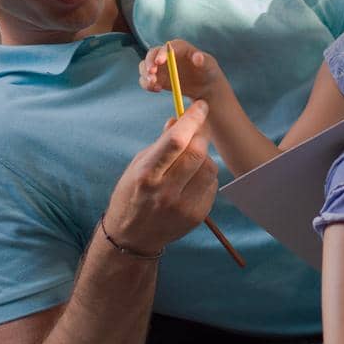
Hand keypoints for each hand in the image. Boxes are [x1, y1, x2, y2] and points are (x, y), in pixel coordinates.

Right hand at [102, 103, 217, 256]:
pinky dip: (205, 176)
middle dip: (200, 136)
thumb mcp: (138, 165)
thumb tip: (180, 119)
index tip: (201, 106)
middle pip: (198, 152)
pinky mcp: (197, 216)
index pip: (176, 141)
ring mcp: (183, 206)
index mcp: (146, 175)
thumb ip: (161, 144)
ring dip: (204, 157)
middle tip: (196, 132)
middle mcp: (165, 192)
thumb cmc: (132, 194)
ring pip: (210, 167)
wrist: (132, 237)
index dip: (192, 119)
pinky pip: (212, 185)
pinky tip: (191, 180)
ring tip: (190, 161)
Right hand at [138, 39, 225, 102]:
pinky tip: (156, 89)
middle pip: (153, 54)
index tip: (159, 62)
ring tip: (153, 83)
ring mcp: (160, 66)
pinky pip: (146, 79)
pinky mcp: (157, 77)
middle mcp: (167, 54)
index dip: (163, 52)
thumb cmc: (207, 71)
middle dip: (149, 62)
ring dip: (145, 74)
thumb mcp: (209, 66)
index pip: (169, 46)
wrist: (203, 85)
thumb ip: (204, 61)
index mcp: (180, 47)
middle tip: (152, 74)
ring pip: (145, 66)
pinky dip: (147, 84)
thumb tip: (198, 57)